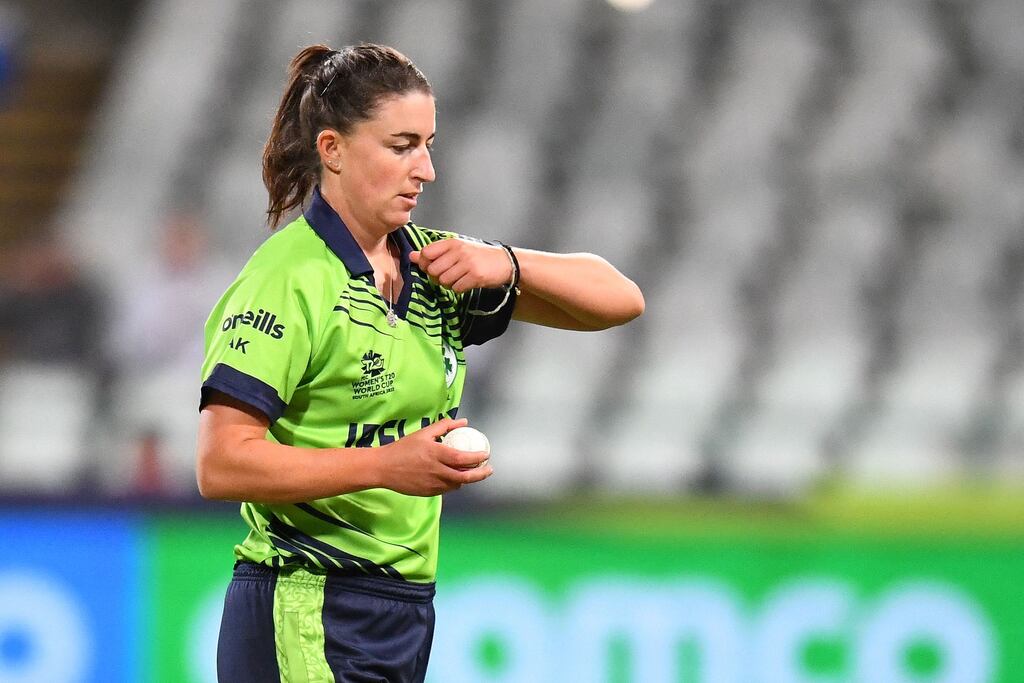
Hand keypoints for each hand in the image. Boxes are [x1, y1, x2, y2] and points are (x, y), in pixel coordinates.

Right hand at [376, 418, 492, 495]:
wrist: (384, 468)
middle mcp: (437, 471)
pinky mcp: (429, 493)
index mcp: (436, 454)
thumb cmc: (403, 448)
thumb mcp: (423, 433)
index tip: (486, 454)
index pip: (463, 458)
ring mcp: (433, 484)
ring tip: (472, 472)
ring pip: (457, 484)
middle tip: (489, 469)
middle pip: (466, 476)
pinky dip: (454, 483)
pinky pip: (447, 489)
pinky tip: (455, 477)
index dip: (478, 457)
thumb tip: (464, 422)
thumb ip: (445, 426)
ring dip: (467, 479)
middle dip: (481, 474)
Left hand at [410, 239, 512, 292]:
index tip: (433, 267)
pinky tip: (467, 282)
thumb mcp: (456, 250)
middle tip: (448, 275)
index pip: (426, 253)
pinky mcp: (475, 276)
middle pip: (433, 270)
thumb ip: (434, 253)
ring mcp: (468, 264)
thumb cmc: (478, 256)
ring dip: (449, 284)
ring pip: (444, 280)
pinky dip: (459, 288)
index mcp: (452, 243)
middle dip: (437, 277)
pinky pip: (457, 288)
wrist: (505, 262)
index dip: (426, 264)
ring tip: (459, 279)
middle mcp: (459, 251)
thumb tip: (412, 256)